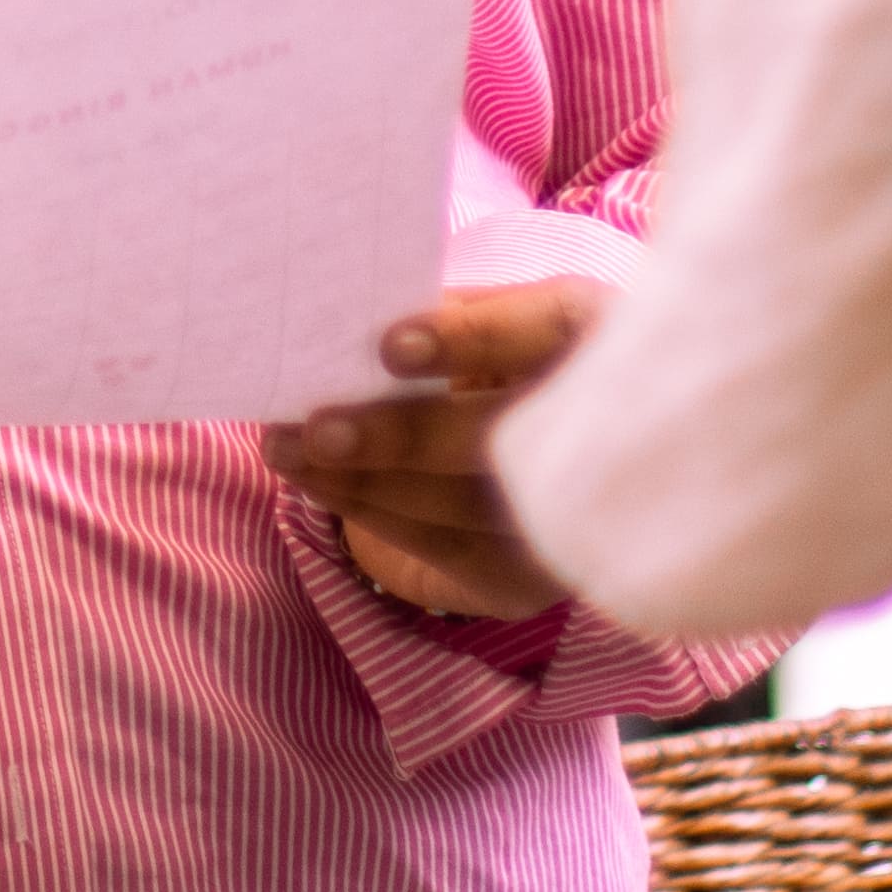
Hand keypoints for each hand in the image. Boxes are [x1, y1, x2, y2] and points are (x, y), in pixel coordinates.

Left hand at [257, 281, 613, 620]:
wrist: (555, 452)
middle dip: (402, 436)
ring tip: (284, 448)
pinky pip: (441, 549)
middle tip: (315, 427)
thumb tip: (355, 314)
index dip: (473, 338)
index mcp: (599, 334)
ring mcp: (575, 515)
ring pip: (463, 506)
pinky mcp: (531, 577)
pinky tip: (317, 483)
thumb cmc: (510, 356)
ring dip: (360, 480)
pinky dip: (369, 512)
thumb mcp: (498, 318)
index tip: (390, 345)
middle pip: (507, 439)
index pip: (551, 330)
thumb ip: (453, 315)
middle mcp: (607, 430)